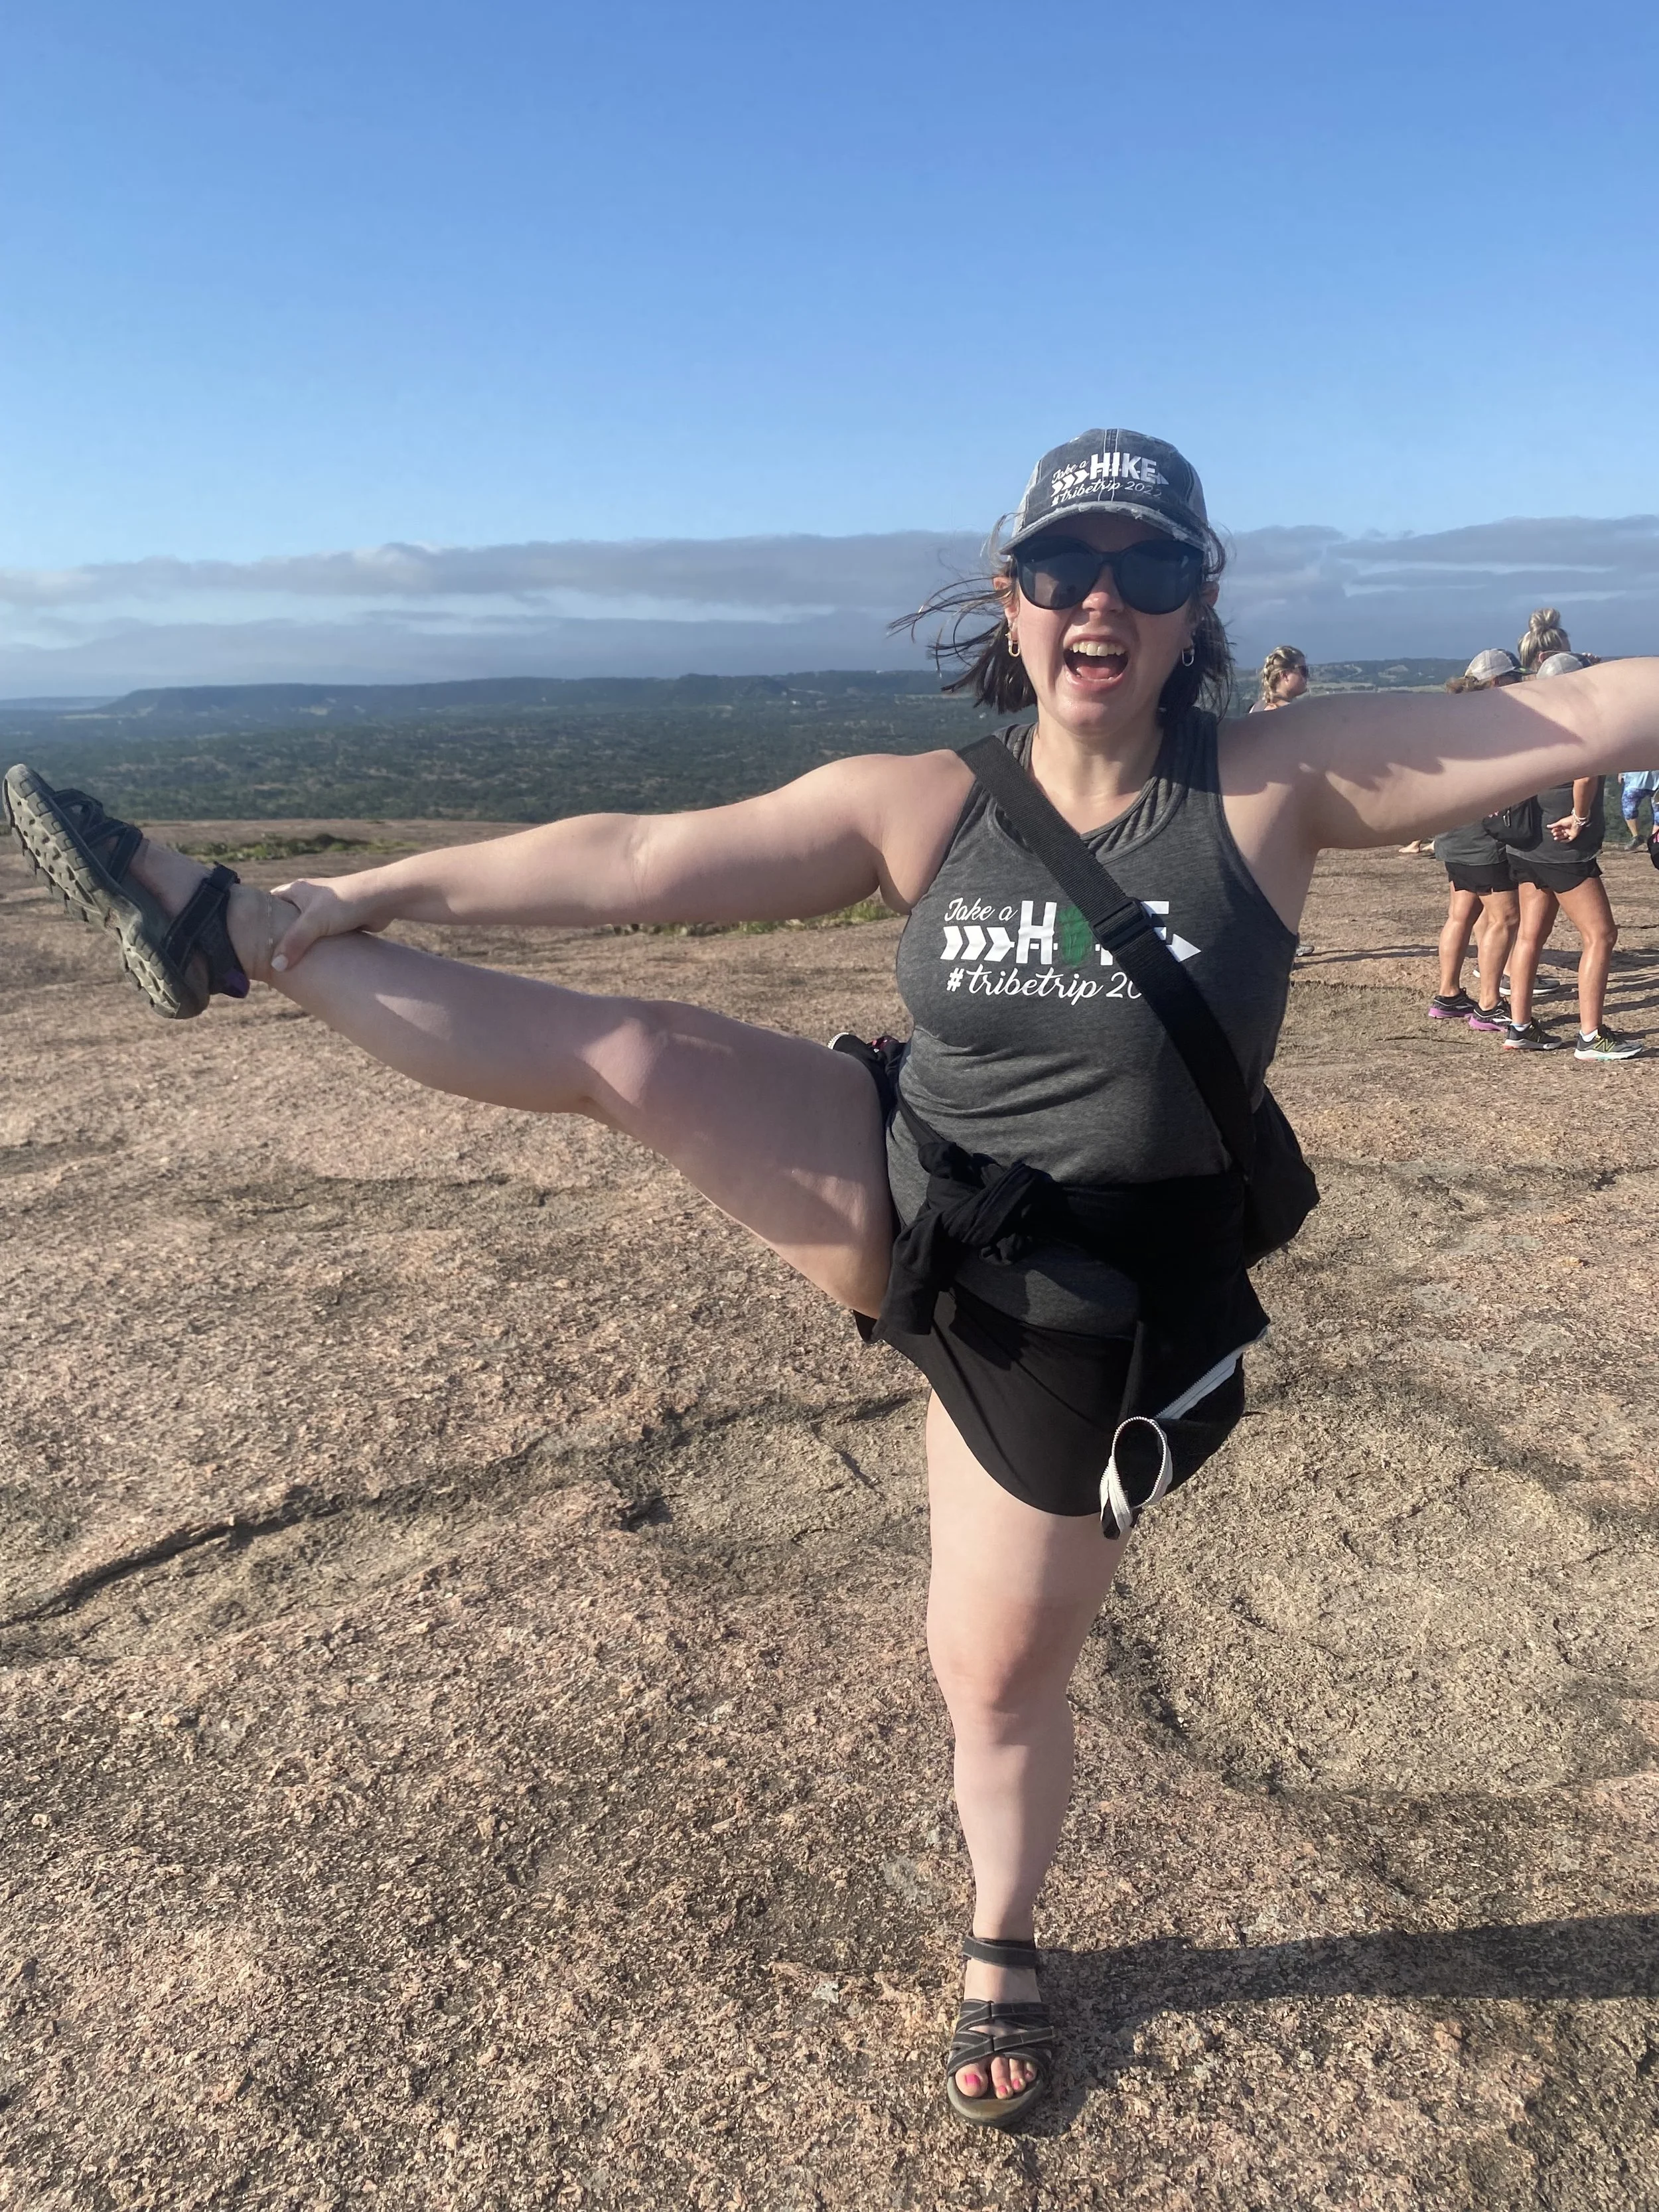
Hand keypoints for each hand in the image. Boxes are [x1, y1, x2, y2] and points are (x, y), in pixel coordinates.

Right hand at [269, 875, 390, 969]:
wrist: (383, 898)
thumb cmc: (346, 902)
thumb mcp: (314, 923)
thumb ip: (294, 943)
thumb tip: (276, 965)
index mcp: (296, 890)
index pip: (268, 904)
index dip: (258, 921)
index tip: (249, 940)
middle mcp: (308, 898)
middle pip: (285, 920)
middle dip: (279, 937)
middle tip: (266, 959)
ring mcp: (324, 911)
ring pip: (305, 932)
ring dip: (300, 945)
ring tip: (286, 964)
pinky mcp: (339, 923)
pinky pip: (322, 938)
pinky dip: (317, 948)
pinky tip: (312, 963)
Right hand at [1546, 814, 1578, 842]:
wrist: (1575, 821)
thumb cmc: (1568, 820)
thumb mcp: (1560, 822)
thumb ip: (1554, 825)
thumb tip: (1547, 826)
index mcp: (1564, 825)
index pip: (1558, 829)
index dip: (1555, 830)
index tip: (1552, 831)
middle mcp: (1567, 829)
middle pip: (1560, 833)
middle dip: (1557, 833)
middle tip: (1554, 834)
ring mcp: (1570, 832)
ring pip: (1563, 836)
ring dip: (1559, 837)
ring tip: (1555, 837)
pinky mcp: (1573, 836)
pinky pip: (1568, 839)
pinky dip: (1564, 841)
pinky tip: (1560, 840)